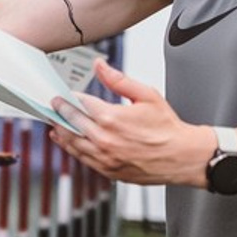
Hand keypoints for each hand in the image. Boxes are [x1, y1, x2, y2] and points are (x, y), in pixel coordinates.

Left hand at [49, 59, 213, 186]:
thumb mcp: (146, 95)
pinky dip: (72, 149)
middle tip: (52, 105)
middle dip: (59, 112)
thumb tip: (100, 65)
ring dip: (61, 132)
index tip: (61, 93)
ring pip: (73, 143)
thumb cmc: (167, 128)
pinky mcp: (109, 171)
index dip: (69, 97)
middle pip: (71, 122)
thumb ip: (119, 80)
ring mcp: (105, 157)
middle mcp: (104, 139)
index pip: (80, 104)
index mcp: (112, 118)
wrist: (184, 157)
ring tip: (54, 123)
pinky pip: (83, 159)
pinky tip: (67, 142)